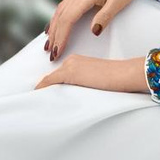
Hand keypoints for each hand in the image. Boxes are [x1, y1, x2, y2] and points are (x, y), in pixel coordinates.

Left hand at [33, 54, 148, 93]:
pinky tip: (37, 95)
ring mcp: (70, 65)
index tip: (42, 93)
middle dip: (45, 88)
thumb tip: (78, 95)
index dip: (50, 85)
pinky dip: (42, 88)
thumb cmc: (117, 79)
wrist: (124, 74)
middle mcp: (71, 60)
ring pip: (51, 80)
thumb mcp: (98, 81)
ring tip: (36, 100)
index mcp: (78, 61)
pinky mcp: (70, 72)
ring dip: (44, 89)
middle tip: (35, 98)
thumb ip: (85, 84)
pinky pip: (49, 82)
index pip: (59, 75)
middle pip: (53, 77)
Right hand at [44, 0, 154, 58]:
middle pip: (61, 16)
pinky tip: (53, 26)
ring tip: (49, 44)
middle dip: (54, 36)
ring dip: (53, 28)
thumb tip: (93, 32)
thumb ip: (105, 16)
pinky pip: (65, 5)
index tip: (57, 51)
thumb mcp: (119, 2)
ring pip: (60, 11)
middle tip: (51, 54)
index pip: (68, 19)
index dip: (61, 36)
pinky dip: (57, 18)